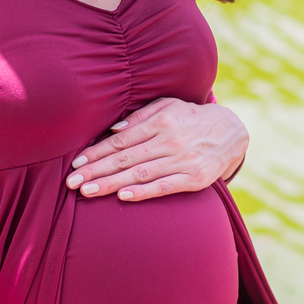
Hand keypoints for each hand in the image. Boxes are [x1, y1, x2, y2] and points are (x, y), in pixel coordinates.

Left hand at [66, 98, 247, 201]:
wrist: (232, 132)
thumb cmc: (190, 119)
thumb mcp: (169, 106)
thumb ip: (141, 116)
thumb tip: (114, 130)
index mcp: (160, 122)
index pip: (121, 140)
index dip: (97, 152)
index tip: (76, 162)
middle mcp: (169, 141)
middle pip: (125, 159)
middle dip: (96, 170)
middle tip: (72, 182)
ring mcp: (182, 161)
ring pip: (140, 174)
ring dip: (111, 183)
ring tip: (88, 191)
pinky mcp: (194, 179)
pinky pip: (164, 187)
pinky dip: (143, 192)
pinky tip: (123, 196)